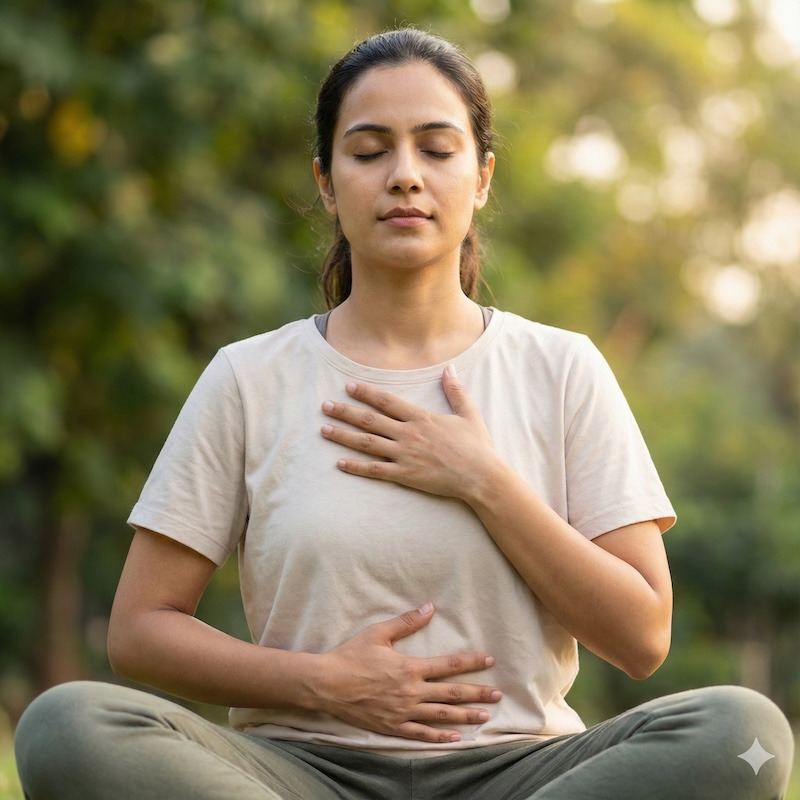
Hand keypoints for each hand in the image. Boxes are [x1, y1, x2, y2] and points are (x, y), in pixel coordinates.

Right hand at [316, 604, 500, 742]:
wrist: (327, 684)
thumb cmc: (351, 656)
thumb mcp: (378, 633)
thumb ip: (406, 622)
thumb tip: (429, 608)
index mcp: (410, 667)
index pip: (448, 665)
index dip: (470, 663)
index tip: (489, 661)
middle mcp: (411, 692)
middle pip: (451, 694)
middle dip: (477, 693)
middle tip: (498, 695)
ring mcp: (403, 712)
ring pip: (441, 716)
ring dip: (465, 715)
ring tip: (484, 716)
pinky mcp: (392, 727)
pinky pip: (420, 734)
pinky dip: (439, 737)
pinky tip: (455, 738)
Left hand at [320, 365, 498, 500]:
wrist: (481, 476)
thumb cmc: (477, 446)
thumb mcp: (468, 413)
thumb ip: (455, 390)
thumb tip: (449, 368)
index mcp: (421, 418)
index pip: (387, 402)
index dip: (366, 393)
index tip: (348, 386)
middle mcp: (409, 434)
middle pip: (370, 420)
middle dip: (345, 412)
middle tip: (325, 406)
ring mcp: (405, 455)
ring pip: (367, 443)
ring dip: (344, 436)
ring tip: (324, 430)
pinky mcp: (405, 475)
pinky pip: (376, 470)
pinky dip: (356, 467)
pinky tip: (340, 463)